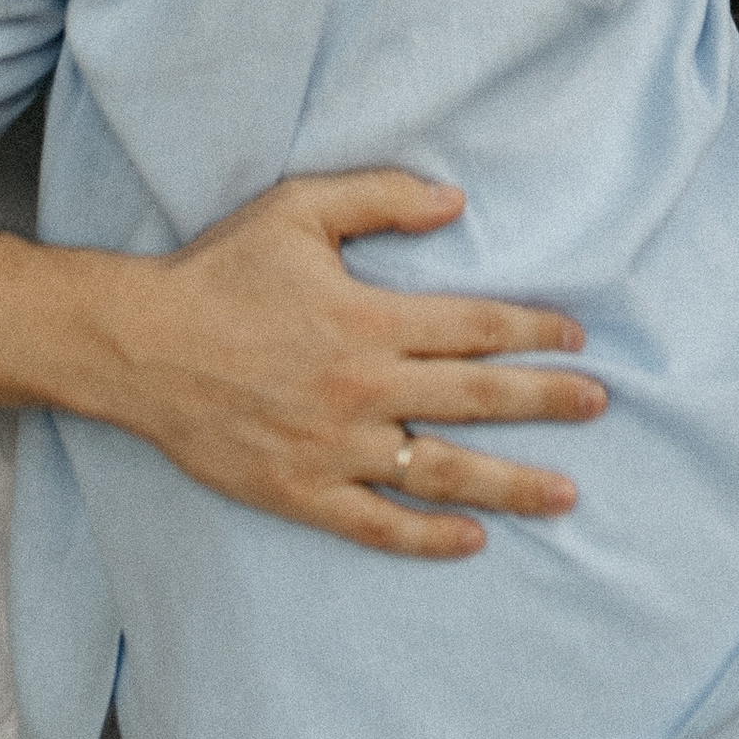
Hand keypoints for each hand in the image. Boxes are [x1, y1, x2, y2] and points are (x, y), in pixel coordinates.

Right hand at [95, 171, 604, 559]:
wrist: (141, 345)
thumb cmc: (220, 271)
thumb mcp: (298, 209)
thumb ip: (381, 197)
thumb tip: (456, 201)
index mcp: (369, 318)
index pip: (473, 327)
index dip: (530, 331)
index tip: (574, 337)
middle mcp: (363, 388)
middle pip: (476, 399)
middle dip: (545, 402)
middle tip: (598, 406)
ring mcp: (335, 447)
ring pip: (441, 471)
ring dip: (510, 484)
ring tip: (564, 494)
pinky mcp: (302, 492)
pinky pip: (378, 524)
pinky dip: (429, 537)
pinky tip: (472, 540)